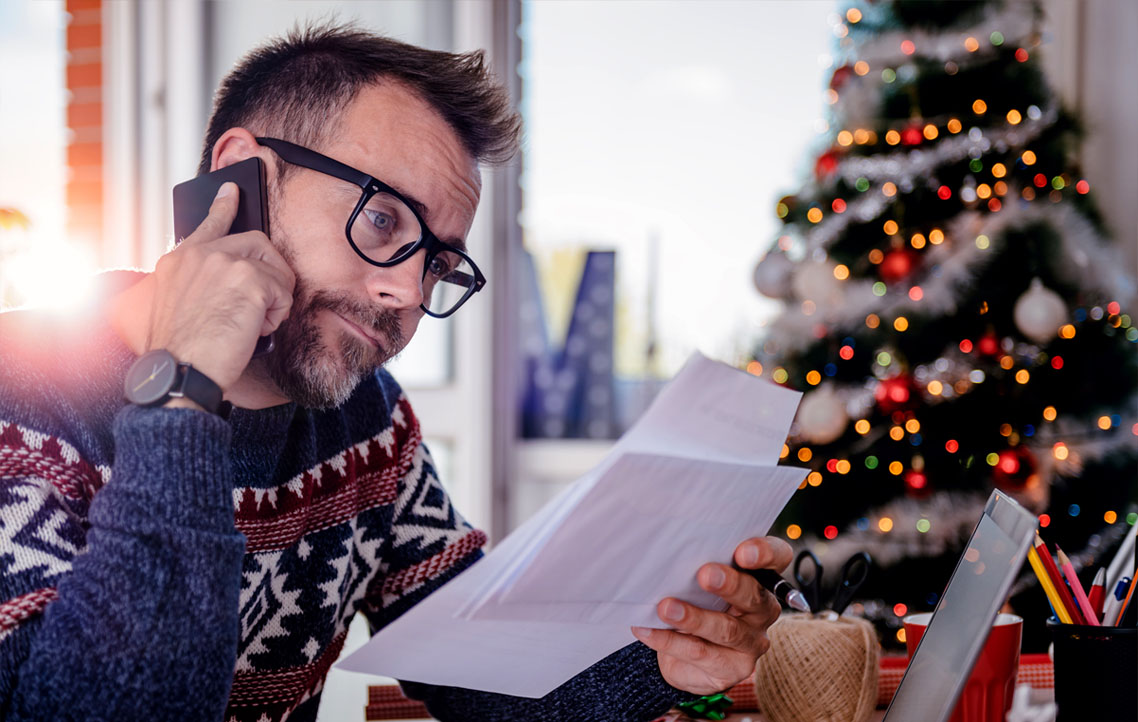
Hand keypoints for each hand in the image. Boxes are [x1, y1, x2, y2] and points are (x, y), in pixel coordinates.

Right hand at [146, 182, 294, 390]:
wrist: (180, 370)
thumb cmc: (182, 351)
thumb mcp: (177, 305)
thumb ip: (200, 282)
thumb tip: (234, 282)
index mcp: (179, 261)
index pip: (208, 225)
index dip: (224, 206)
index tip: (232, 189)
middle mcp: (200, 254)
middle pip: (258, 243)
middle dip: (272, 271)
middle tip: (268, 299)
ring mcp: (224, 262)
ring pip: (275, 270)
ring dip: (274, 300)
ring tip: (253, 323)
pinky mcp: (250, 279)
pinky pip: (284, 292)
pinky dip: (277, 316)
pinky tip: (255, 330)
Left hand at [631, 536, 792, 694]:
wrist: (686, 651)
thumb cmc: (695, 599)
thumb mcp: (698, 578)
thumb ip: (696, 563)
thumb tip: (666, 550)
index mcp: (761, 577)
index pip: (777, 557)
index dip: (765, 553)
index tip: (742, 551)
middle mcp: (763, 610)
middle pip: (754, 596)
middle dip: (730, 585)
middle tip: (705, 575)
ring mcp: (751, 643)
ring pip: (727, 630)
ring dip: (695, 618)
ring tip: (666, 608)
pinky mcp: (733, 669)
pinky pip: (700, 653)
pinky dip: (670, 640)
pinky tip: (647, 630)